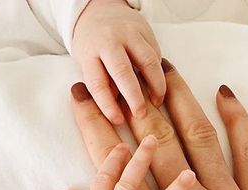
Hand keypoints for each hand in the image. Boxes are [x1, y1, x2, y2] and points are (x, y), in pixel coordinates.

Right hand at [71, 63, 247, 189]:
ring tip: (168, 74)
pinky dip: (238, 122)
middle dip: (136, 104)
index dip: (95, 129)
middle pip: (154, 142)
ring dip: (181, 101)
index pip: (111, 168)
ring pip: (200, 138)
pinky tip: (227, 98)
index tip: (84, 102)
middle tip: (126, 78)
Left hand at [72, 0, 164, 124]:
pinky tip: (158, 84)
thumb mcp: (88, 64)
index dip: (107, 105)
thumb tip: (118, 107)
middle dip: (134, 96)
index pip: (98, 83)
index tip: (117, 120)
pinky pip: (156, 54)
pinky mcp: (145, 31)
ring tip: (157, 101)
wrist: (99, 10)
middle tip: (141, 114)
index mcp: (89, 52)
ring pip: (148, 61)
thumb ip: (102, 83)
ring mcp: (128, 33)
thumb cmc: (92, 45)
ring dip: (156, 85)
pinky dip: (159, 72)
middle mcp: (108, 40)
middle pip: (122, 72)